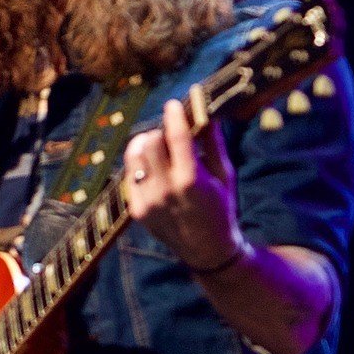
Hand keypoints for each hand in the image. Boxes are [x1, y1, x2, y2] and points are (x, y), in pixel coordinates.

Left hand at [122, 98, 246, 271]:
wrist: (206, 249)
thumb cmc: (221, 208)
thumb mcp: (224, 174)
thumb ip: (212, 143)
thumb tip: (205, 113)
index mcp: (191, 180)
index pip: (177, 137)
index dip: (174, 116)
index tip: (173, 105)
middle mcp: (165, 190)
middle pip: (149, 142)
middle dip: (159, 132)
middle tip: (169, 136)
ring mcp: (147, 202)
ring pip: (133, 157)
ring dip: (144, 146)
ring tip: (157, 149)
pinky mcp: (136, 210)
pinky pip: (129, 176)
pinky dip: (139, 166)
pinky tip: (152, 168)